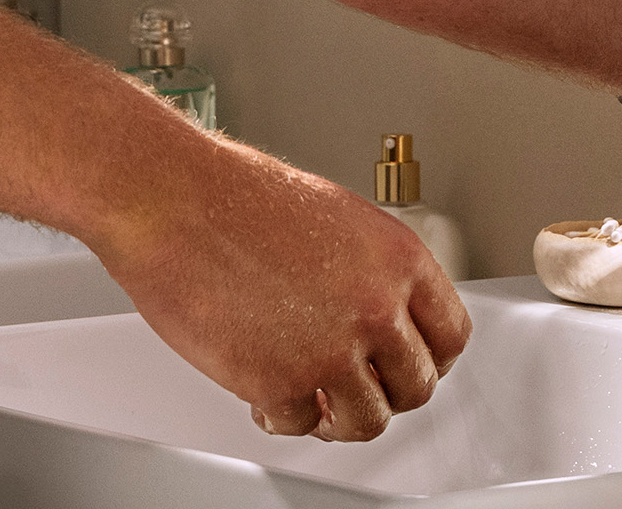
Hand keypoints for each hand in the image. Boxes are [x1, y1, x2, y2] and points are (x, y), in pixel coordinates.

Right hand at [85, 167, 470, 441]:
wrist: (171, 199)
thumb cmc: (235, 196)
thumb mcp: (339, 218)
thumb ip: (371, 272)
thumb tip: (383, 315)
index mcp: (399, 260)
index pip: (450, 336)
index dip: (429, 360)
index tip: (409, 367)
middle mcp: (376, 307)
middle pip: (416, 387)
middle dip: (387, 396)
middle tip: (359, 390)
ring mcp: (331, 349)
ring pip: (366, 421)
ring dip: (339, 419)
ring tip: (314, 404)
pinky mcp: (279, 381)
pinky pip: (298, 425)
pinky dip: (281, 418)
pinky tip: (265, 397)